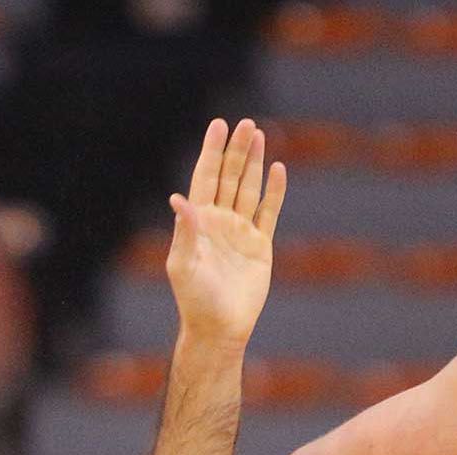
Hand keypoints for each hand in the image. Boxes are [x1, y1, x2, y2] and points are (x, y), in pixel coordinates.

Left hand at [166, 118, 286, 346]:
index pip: (205, 177)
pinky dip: (274, 192)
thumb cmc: (194, 300)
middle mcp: (219, 221)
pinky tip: (278, 170)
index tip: (218, 125)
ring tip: (259, 134)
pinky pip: (268, 213)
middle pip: (229, 177)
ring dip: (254, 163)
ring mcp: (240, 232)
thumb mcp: (182, 264)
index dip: (211, 152)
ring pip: (249, 189)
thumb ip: (184, 231)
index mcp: (198, 221)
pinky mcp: (260, 246)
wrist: (219, 328)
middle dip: (236, 150)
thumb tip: (178, 198)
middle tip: (245, 124)